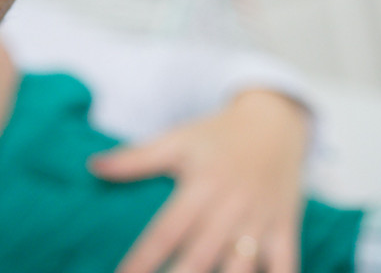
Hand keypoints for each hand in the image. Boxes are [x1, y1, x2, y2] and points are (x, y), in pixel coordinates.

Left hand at [90, 90, 310, 272]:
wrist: (275, 122)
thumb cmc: (216, 135)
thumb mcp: (176, 141)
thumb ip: (136, 158)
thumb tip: (93, 166)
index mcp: (200, 188)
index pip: (165, 232)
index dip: (142, 260)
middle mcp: (230, 209)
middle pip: (200, 256)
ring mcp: (260, 222)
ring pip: (242, 269)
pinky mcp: (286, 230)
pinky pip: (287, 267)